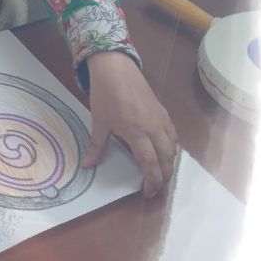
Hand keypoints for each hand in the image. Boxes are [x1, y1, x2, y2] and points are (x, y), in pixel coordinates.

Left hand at [82, 51, 177, 197]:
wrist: (115, 67)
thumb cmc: (104, 94)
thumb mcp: (99, 122)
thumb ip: (96, 147)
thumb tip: (87, 165)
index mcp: (136, 132)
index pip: (150, 163)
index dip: (151, 181)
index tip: (147, 193)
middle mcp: (153, 127)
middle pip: (166, 158)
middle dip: (163, 176)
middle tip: (155, 188)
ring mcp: (160, 118)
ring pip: (173, 147)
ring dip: (169, 163)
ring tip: (161, 174)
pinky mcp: (162, 111)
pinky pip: (173, 135)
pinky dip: (171, 148)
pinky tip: (164, 153)